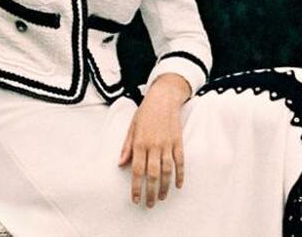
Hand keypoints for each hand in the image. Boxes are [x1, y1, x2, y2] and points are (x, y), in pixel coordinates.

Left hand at [117, 74, 189, 207]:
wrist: (164, 98)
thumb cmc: (145, 112)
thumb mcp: (132, 127)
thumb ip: (127, 147)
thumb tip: (120, 164)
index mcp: (140, 143)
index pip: (137, 170)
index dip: (136, 187)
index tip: (135, 199)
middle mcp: (154, 146)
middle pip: (153, 175)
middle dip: (151, 192)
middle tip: (149, 204)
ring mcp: (168, 144)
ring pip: (167, 171)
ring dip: (165, 187)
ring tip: (162, 198)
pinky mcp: (178, 142)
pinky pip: (180, 162)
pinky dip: (180, 175)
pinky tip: (177, 186)